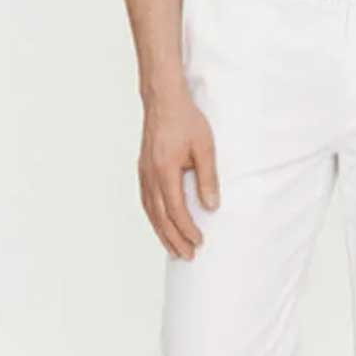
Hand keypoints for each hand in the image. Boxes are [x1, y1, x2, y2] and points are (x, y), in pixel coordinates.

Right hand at [137, 83, 220, 259]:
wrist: (163, 99)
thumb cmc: (186, 120)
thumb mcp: (204, 147)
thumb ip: (208, 177)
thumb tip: (212, 206)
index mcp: (164, 171)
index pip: (175, 210)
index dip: (187, 229)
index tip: (199, 242)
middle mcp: (150, 176)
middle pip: (160, 217)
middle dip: (174, 239)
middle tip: (188, 256)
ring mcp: (144, 173)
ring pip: (150, 212)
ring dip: (162, 233)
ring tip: (174, 249)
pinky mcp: (143, 169)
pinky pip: (146, 201)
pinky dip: (154, 218)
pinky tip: (161, 225)